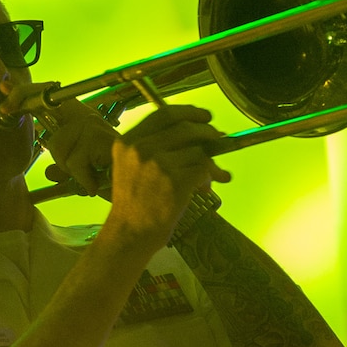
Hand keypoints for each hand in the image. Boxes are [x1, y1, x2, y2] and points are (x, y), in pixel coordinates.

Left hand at [0, 82, 117, 195]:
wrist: (142, 191)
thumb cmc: (113, 179)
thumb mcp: (81, 173)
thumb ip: (64, 169)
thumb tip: (49, 172)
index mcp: (83, 118)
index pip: (49, 96)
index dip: (25, 93)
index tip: (5, 94)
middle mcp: (89, 117)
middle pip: (49, 121)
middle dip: (56, 151)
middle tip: (77, 169)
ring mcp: (94, 126)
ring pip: (59, 148)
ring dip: (73, 170)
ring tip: (92, 176)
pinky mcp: (99, 140)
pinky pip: (74, 163)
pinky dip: (84, 180)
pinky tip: (98, 182)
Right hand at [106, 105, 230, 249]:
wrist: (129, 233)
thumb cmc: (134, 203)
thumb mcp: (131, 166)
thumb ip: (157, 147)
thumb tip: (199, 132)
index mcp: (128, 142)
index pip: (164, 114)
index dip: (189, 112)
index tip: (204, 117)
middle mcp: (142, 149)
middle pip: (186, 128)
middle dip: (207, 132)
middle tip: (218, 138)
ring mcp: (159, 165)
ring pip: (198, 150)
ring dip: (209, 162)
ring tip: (210, 175)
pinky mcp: (175, 182)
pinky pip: (204, 168)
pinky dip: (209, 176)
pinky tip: (205, 187)